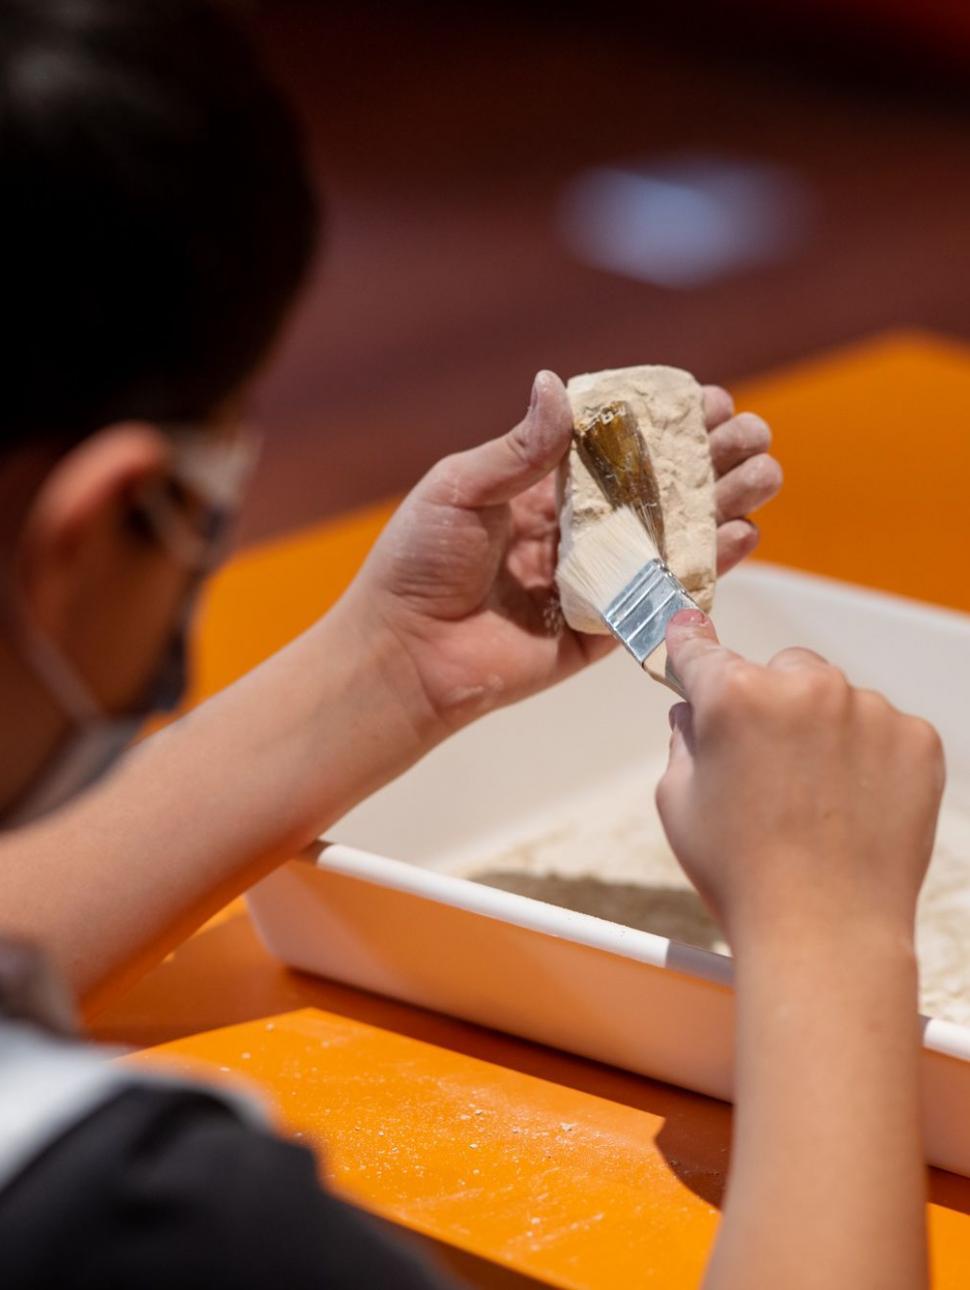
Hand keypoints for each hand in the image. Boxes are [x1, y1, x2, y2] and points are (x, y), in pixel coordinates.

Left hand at [349, 371, 781, 737]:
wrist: (404, 654)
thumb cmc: (418, 565)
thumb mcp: (461, 490)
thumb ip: (519, 448)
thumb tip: (556, 384)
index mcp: (541, 492)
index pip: (616, 449)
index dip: (664, 424)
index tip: (710, 400)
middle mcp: (575, 532)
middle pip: (657, 490)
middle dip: (710, 462)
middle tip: (757, 438)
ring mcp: (593, 580)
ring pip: (670, 539)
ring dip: (721, 508)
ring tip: (765, 479)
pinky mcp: (602, 629)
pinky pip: (660, 597)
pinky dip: (704, 570)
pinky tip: (742, 538)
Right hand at [656, 611, 944, 947]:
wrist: (826, 934)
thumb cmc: (743, 874)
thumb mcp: (678, 802)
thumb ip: (683, 740)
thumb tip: (694, 712)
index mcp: (737, 697)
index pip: (702, 651)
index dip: (688, 644)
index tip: (688, 631)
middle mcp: (806, 689)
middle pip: (780, 670)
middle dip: (769, 702)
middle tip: (764, 765)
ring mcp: (869, 712)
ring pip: (835, 699)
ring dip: (822, 730)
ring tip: (813, 800)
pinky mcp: (916, 740)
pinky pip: (882, 729)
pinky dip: (867, 756)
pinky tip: (850, 805)